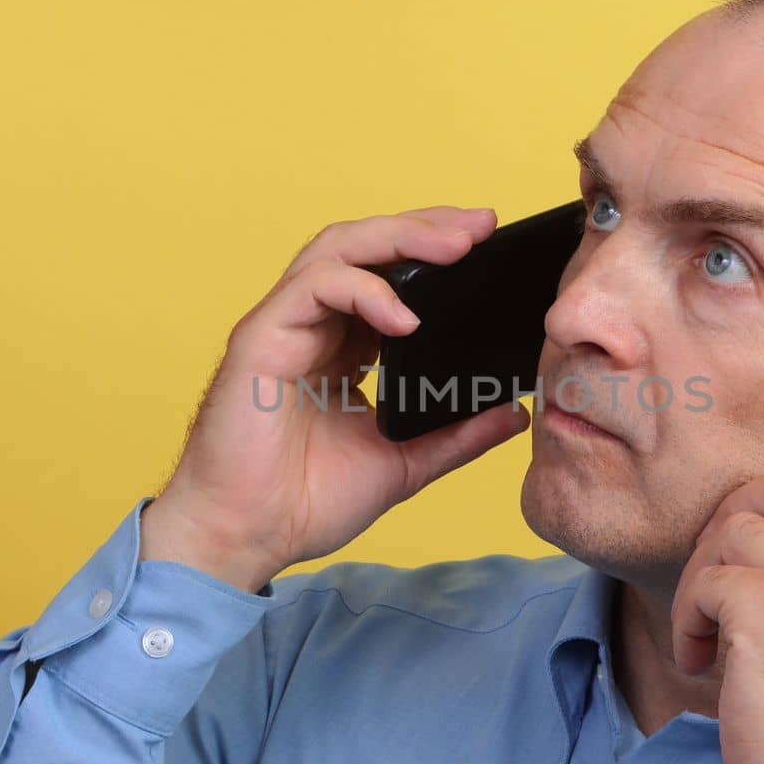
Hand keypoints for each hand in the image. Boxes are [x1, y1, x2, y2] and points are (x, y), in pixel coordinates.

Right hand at [141, 206, 531, 591]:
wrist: (247, 537)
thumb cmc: (306, 502)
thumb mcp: (404, 462)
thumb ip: (457, 435)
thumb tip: (516, 414)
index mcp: (342, 346)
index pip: (388, 274)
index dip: (433, 251)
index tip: (489, 245)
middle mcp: (313, 325)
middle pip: (367, 245)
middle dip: (426, 228)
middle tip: (483, 225)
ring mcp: (285, 326)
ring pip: (338, 248)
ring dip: (399, 238)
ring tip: (455, 247)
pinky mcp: (261, 338)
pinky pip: (313, 288)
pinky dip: (363, 291)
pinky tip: (404, 316)